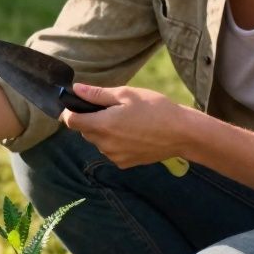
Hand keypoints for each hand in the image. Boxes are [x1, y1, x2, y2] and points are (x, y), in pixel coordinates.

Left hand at [59, 83, 188, 168]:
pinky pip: (111, 151)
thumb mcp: (126, 94)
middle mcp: (104, 144)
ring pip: (98, 142)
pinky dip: (115, 143)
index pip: (71, 121)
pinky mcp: (124, 164)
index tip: (77, 105)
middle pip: (84, 131)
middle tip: (111, 109)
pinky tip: (133, 134)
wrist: (182, 134)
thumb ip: (98, 94)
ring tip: (126, 121)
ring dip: (104, 132)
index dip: (70, 112)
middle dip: (91, 120)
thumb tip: (76, 90)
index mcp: (102, 125)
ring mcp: (114, 156)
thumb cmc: (156, 109)